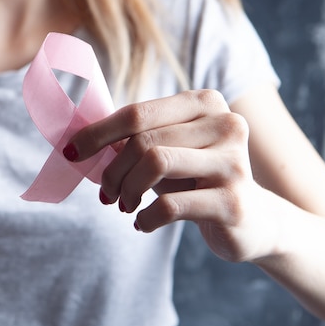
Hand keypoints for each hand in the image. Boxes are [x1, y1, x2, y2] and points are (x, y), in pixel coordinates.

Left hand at [65, 89, 273, 261]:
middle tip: (106, 192)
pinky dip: (145, 217)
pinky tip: (142, 222)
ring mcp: (233, 163)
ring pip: (155, 163)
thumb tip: (80, 139)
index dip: (98, 133)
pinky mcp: (232, 202)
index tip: (72, 151)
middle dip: (112, 170)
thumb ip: (134, 138)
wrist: (253, 219)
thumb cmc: (197, 177)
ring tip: (124, 204)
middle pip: (143, 140)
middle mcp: (225, 125)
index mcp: (205, 103)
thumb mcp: (168, 149)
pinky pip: (170, 206)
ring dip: (127, 189)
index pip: (138, 113)